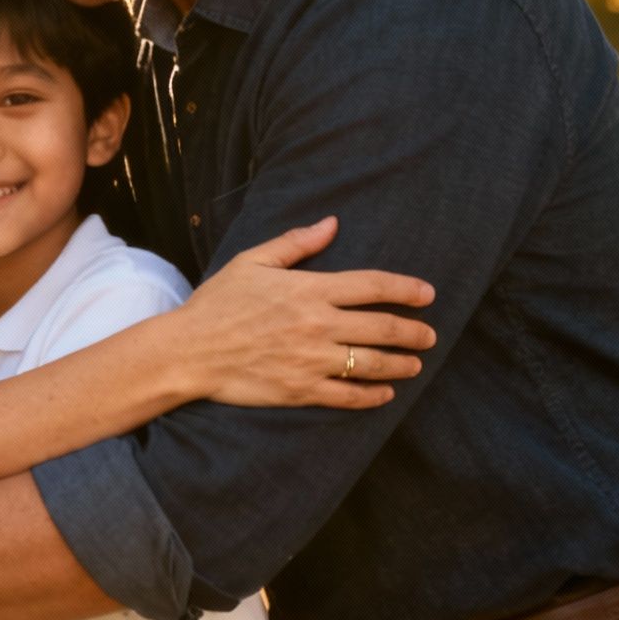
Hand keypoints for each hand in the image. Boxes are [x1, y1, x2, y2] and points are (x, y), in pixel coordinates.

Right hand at [178, 218, 437, 407]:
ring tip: (415, 364)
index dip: (406, 289)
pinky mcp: (301, 390)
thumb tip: (331, 223)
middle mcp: (317, 325)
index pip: (372, 286)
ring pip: (372, 364)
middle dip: (414, 332)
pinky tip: (386, 393)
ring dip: (401, 364)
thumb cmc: (218, 303)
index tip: (428, 295)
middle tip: (429, 335)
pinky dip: (373, 396)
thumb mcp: (252, 261)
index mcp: (308, 289)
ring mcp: (311, 360)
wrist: (189, 351)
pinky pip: (348, 396)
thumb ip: (295, 244)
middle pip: (383, 327)